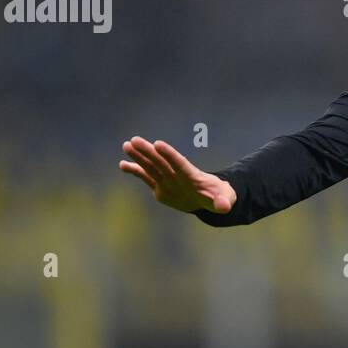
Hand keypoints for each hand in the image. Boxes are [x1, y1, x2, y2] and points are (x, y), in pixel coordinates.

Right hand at [119, 137, 236, 213]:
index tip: (158, 144)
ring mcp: (167, 180)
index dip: (169, 154)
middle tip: (134, 140)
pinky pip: (146, 177)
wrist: (207, 199)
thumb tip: (225, 208)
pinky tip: (123, 164)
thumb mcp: (224, 200)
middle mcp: (177, 175)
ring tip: (127, 145)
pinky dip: (135, 171)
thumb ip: (223, 202)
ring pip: (151, 166)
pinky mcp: (160, 187)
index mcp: (192, 176)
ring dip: (139, 157)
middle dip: (148, 152)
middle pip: (161, 162)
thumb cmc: (218, 196)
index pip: (179, 163)